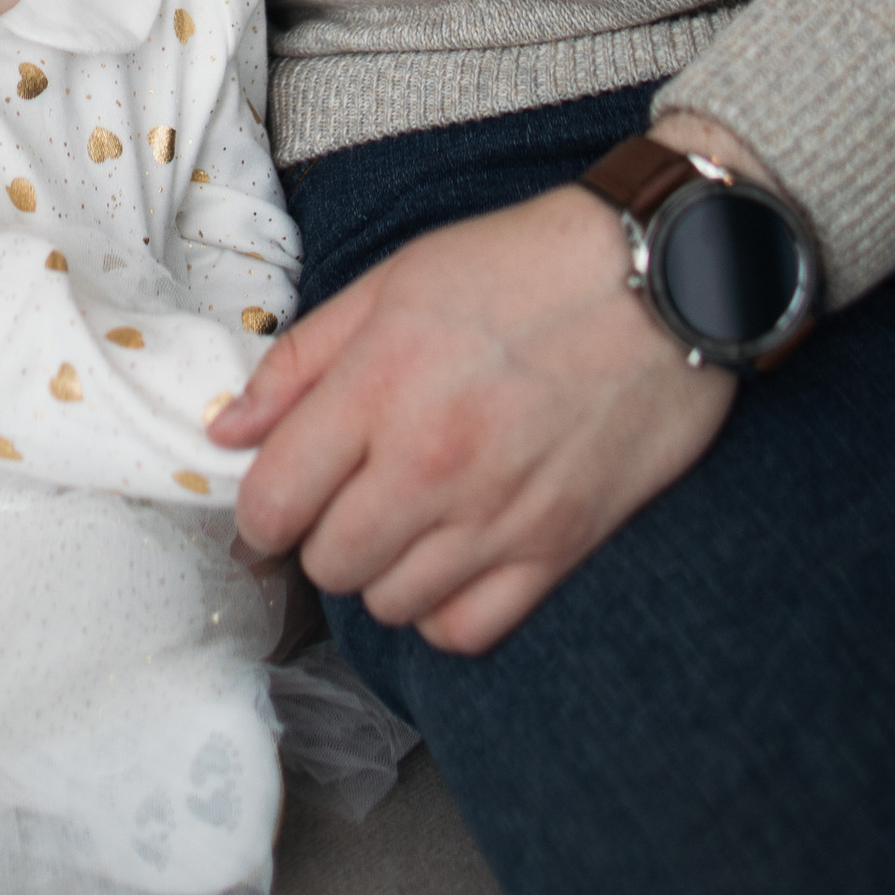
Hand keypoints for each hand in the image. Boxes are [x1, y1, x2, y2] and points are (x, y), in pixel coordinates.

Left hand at [210, 178, 733, 654]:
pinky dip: (445, 610)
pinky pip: (468, 629)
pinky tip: (452, 559)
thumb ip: (300, 360)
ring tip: (406, 520)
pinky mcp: (558, 546)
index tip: (277, 496)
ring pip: (390, 605)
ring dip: (383, 572)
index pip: (272, 502)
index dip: (259, 508)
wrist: (665, 278)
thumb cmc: (525, 265)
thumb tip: (228, 432)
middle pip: (328, 563)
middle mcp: (430, 463)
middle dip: (321, 537)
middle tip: (348, 498)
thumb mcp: (393, 281)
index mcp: (378, 386)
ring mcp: (497, 514)